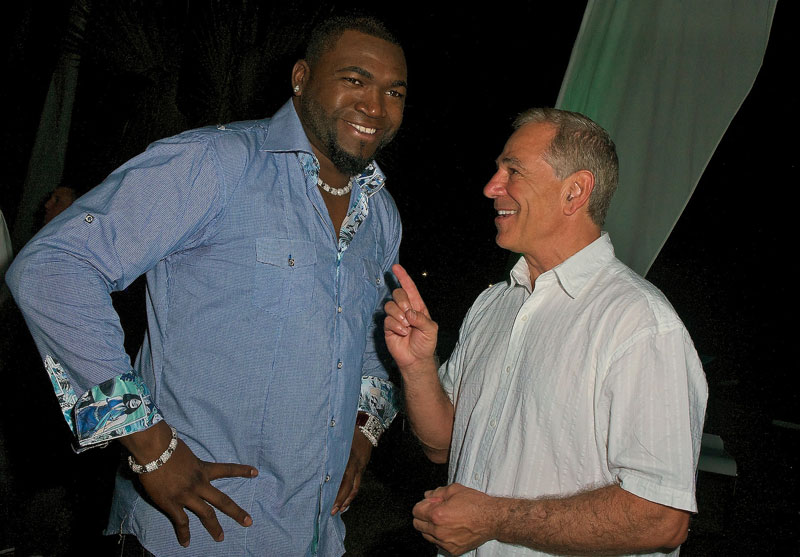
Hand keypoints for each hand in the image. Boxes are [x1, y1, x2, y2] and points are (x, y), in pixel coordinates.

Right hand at [122, 422, 257, 546]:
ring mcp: (187, 495)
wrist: (154, 450)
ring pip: (206, 514)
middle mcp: (199, 484)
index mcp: (202, 468)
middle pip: (222, 501)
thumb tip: (178, 454)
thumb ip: (186, 457)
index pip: (226, 469)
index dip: (241, 470)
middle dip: (236, 512)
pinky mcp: (172, 503)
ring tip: (220, 538)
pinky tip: (186, 543)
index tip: (255, 472)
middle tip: (249, 522)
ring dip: (214, 527)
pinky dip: (183, 534)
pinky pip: (181, 522)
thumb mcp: (183, 449)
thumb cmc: (165, 443)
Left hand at [331, 426, 372, 513]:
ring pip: (355, 487)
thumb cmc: (350, 431)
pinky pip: (358, 483)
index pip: (341, 479)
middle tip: (332, 511)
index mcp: (348, 459)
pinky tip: (347, 500)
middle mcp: (355, 466)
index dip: (336, 492)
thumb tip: (313, 455)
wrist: (367, 427)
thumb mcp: (339, 439)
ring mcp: (360, 468)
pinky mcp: (362, 468)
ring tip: (340, 510)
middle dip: (340, 500)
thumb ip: (330, 449)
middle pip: (348, 486)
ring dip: (347, 500)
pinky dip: (352, 493)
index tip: (328, 501)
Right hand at [384, 264, 437, 370]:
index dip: (403, 277)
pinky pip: (387, 319)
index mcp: (417, 306)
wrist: (416, 359)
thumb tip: (408, 312)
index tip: (396, 267)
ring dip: (399, 316)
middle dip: (402, 302)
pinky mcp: (388, 327)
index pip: (409, 288)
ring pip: (390, 305)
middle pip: (398, 293)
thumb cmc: (426, 343)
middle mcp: (405, 309)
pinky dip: (396, 326)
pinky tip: (402, 333)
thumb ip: (421, 319)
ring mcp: (396, 317)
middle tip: (409, 316)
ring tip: (406, 327)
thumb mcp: (431, 329)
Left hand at [412, 483, 497, 555]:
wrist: (492, 519)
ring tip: (444, 519)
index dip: (422, 504)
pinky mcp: (453, 550)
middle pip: (418, 525)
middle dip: (423, 516)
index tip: (429, 503)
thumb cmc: (476, 504)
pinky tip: (450, 528)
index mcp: (437, 515)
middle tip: (435, 510)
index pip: (415, 511)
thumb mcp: (455, 490)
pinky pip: (438, 544)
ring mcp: (445, 542)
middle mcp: (439, 531)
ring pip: (426, 536)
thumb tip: (427, 496)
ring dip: (431, 527)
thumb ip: (437, 493)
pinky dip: (440, 537)